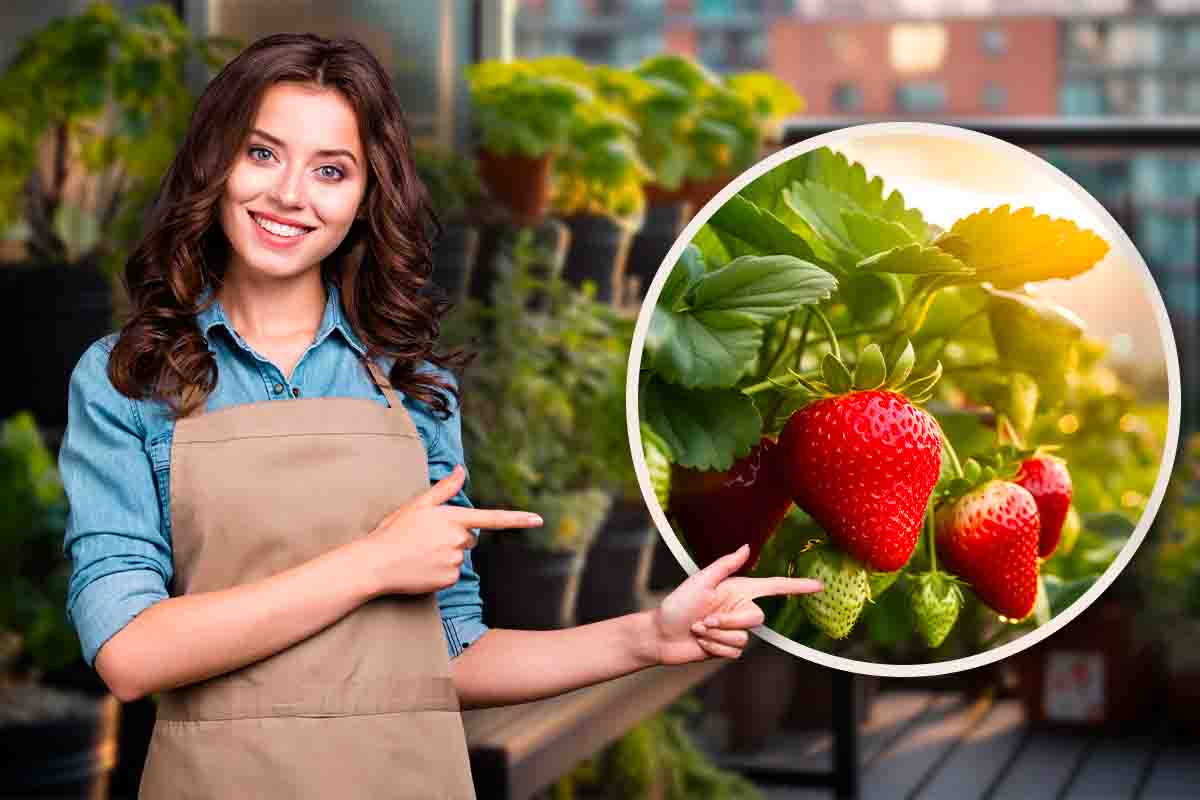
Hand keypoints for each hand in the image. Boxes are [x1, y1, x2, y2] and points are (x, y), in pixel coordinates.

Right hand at [360, 465, 541, 595]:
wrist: (376, 563)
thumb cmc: (395, 531)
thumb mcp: (418, 505)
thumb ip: (444, 489)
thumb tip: (461, 469)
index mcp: (453, 519)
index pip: (493, 518)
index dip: (518, 519)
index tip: (538, 520)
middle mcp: (458, 540)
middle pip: (470, 538)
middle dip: (455, 536)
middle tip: (427, 538)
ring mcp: (454, 562)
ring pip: (459, 556)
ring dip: (445, 554)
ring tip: (420, 553)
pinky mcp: (448, 580)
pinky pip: (452, 574)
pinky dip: (440, 571)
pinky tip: (422, 567)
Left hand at [651, 544, 822, 664]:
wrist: (661, 635)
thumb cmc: (677, 604)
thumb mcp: (700, 581)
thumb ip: (725, 565)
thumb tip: (747, 547)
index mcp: (737, 589)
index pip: (774, 587)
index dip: (797, 586)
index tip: (819, 585)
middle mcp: (739, 608)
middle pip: (756, 619)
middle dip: (729, 622)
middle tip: (704, 621)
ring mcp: (735, 629)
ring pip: (744, 638)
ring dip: (717, 636)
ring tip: (698, 630)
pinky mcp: (728, 647)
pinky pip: (734, 651)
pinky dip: (715, 648)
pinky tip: (701, 643)